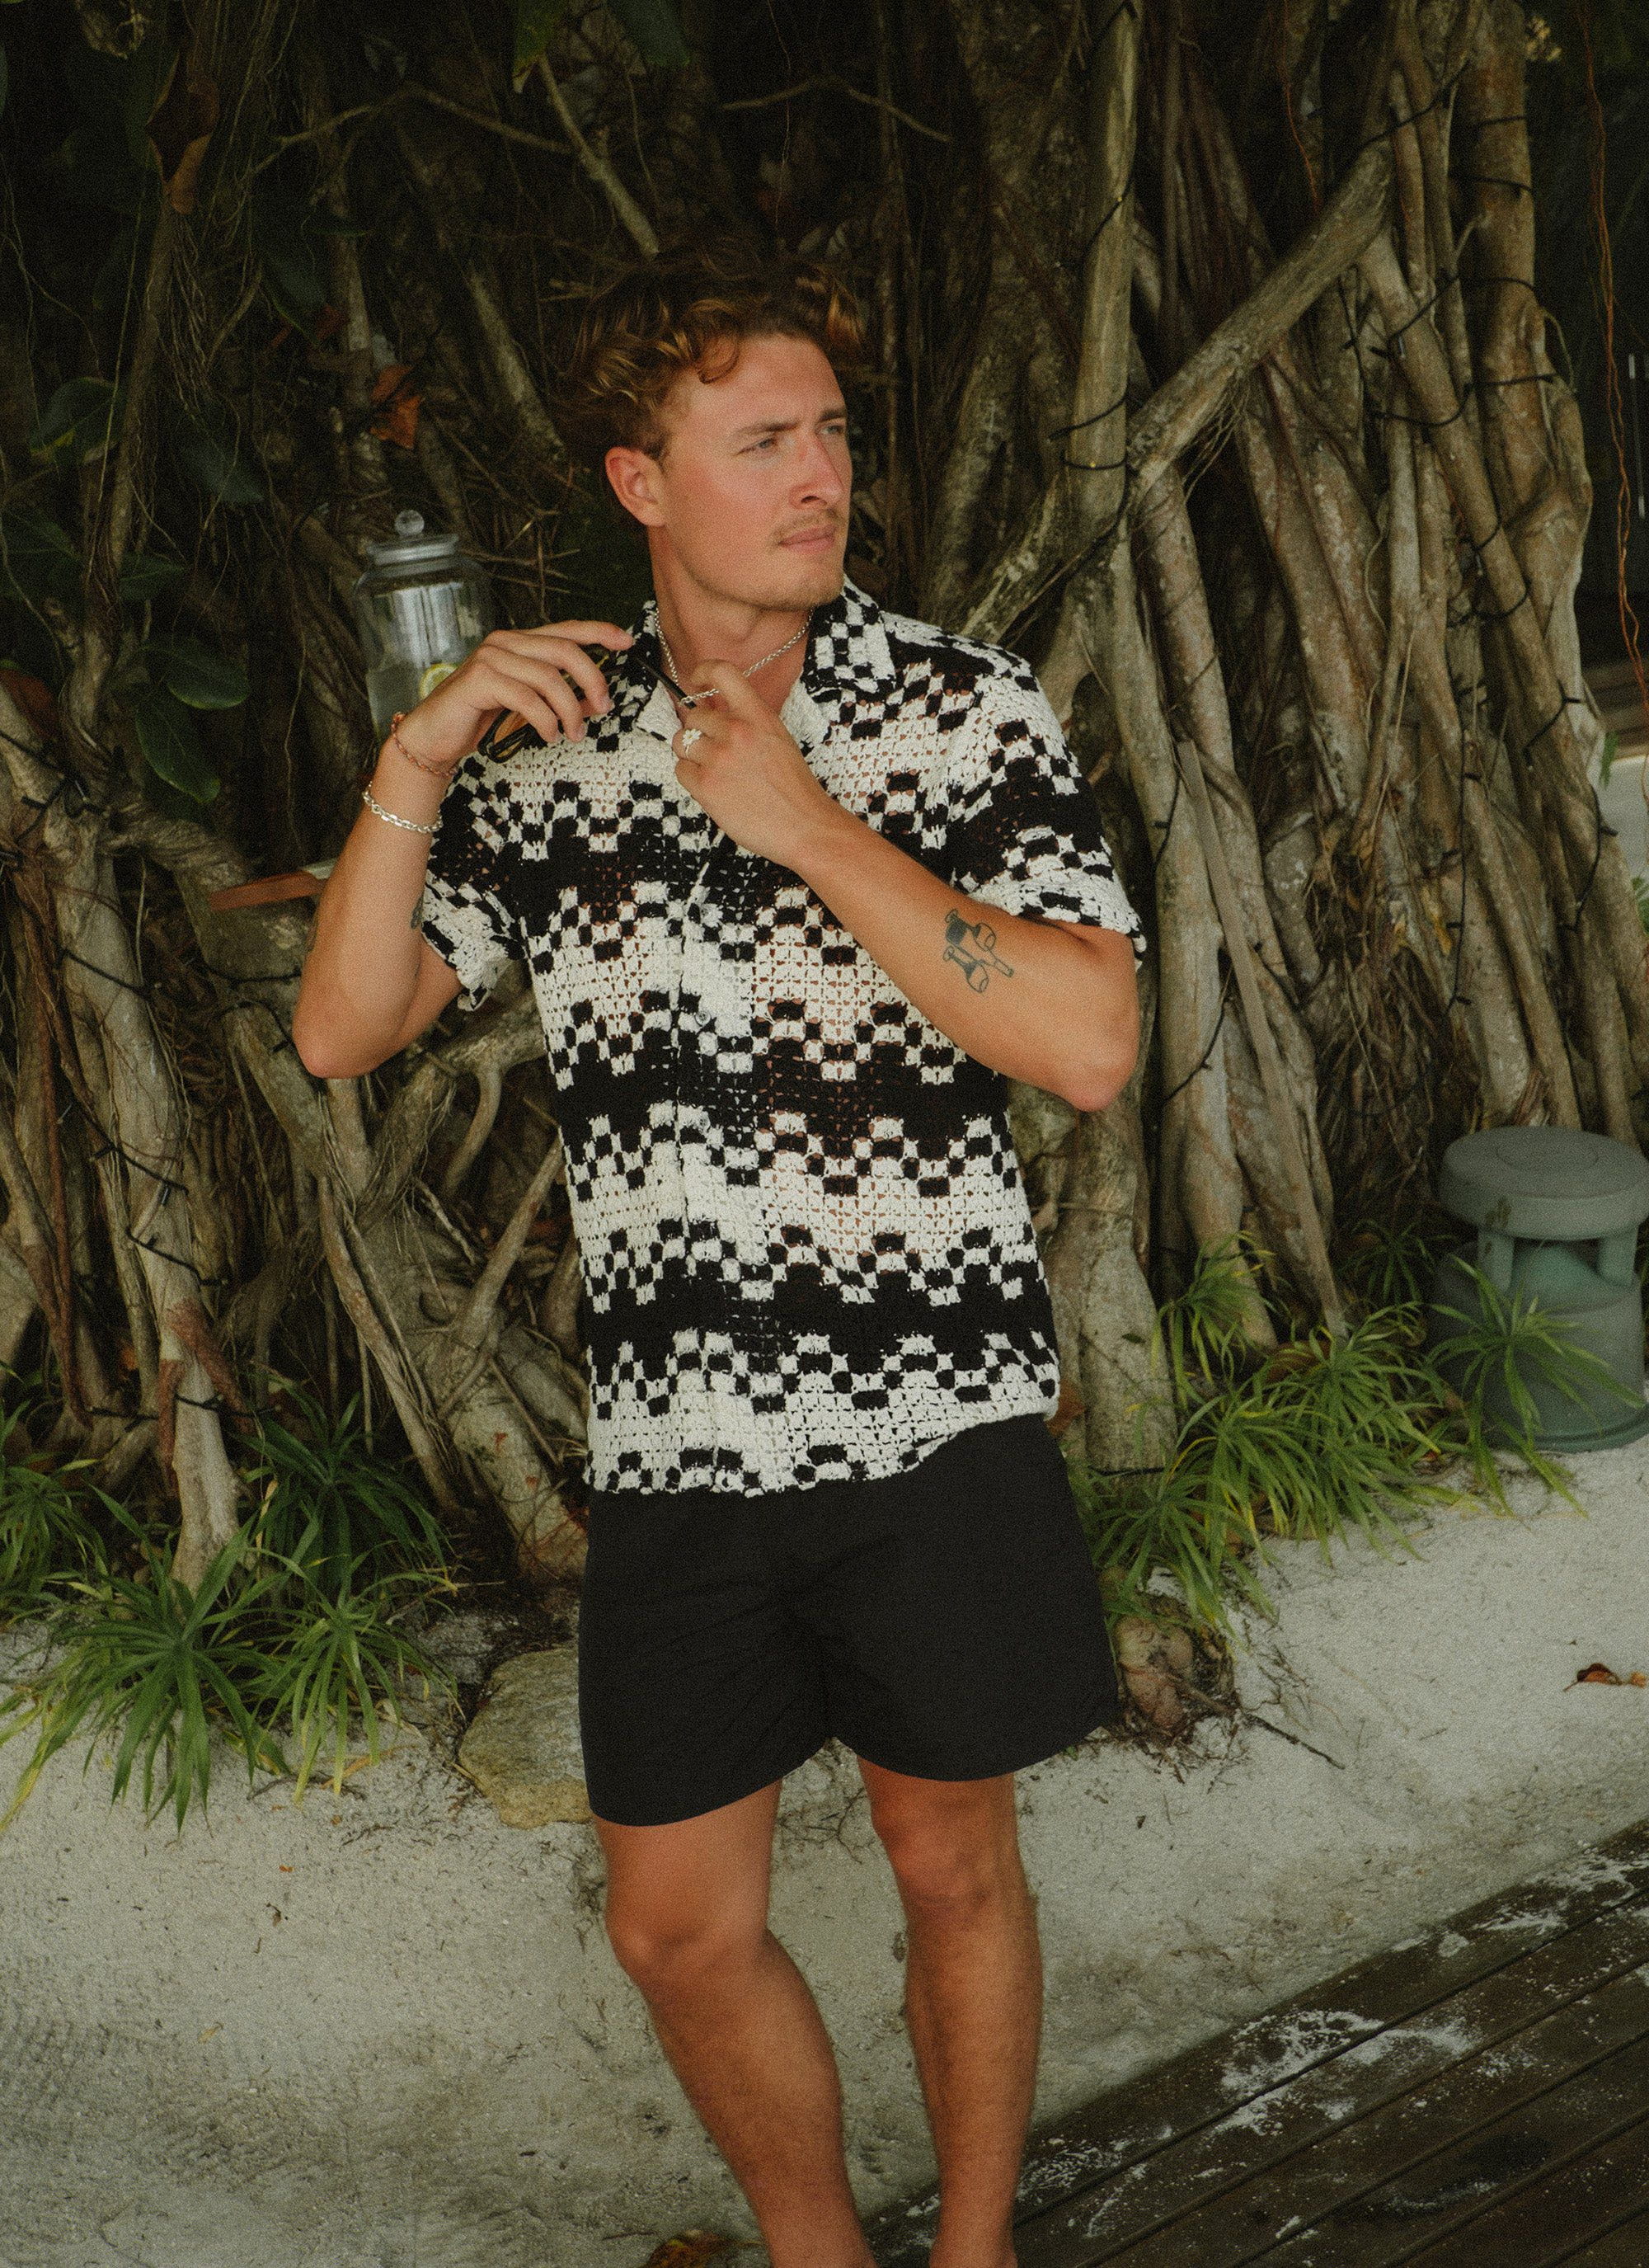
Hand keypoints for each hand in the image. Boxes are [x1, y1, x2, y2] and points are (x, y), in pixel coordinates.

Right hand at [390, 620, 634, 768]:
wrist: (435, 736)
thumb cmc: (479, 718)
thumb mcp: (527, 706)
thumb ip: (559, 697)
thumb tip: (598, 700)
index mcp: (518, 643)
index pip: (566, 630)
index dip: (599, 632)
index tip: (627, 642)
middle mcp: (505, 642)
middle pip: (564, 650)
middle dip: (591, 680)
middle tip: (603, 707)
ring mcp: (491, 658)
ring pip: (548, 677)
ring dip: (569, 710)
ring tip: (572, 733)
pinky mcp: (479, 680)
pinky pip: (527, 697)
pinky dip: (545, 719)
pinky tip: (549, 734)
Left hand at [671, 663, 852, 869]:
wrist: (805, 826)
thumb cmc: (794, 789)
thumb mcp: (777, 739)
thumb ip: (747, 722)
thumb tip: (713, 713)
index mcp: (758, 715)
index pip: (722, 673)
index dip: (702, 672)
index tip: (696, 681)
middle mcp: (736, 731)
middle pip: (693, 717)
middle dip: (698, 733)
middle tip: (715, 752)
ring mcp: (719, 758)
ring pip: (681, 743)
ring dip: (692, 756)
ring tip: (714, 771)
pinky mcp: (706, 786)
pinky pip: (680, 771)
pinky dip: (692, 779)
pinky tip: (715, 788)